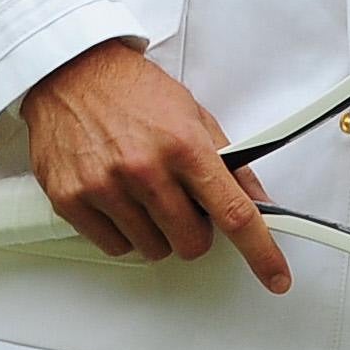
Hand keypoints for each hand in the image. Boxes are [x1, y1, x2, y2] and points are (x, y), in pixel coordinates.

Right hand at [21, 42, 290, 292]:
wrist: (73, 73)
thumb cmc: (135, 91)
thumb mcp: (194, 115)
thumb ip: (229, 162)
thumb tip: (258, 200)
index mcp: (185, 146)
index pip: (234, 212)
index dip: (261, 252)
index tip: (276, 277)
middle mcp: (146, 169)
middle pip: (192, 242)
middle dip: (196, 231)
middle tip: (185, 205)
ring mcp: (107, 187)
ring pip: (154, 249)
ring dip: (159, 232)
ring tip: (147, 194)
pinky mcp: (73, 200)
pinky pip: (115, 246)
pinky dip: (124, 233)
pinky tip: (121, 200)